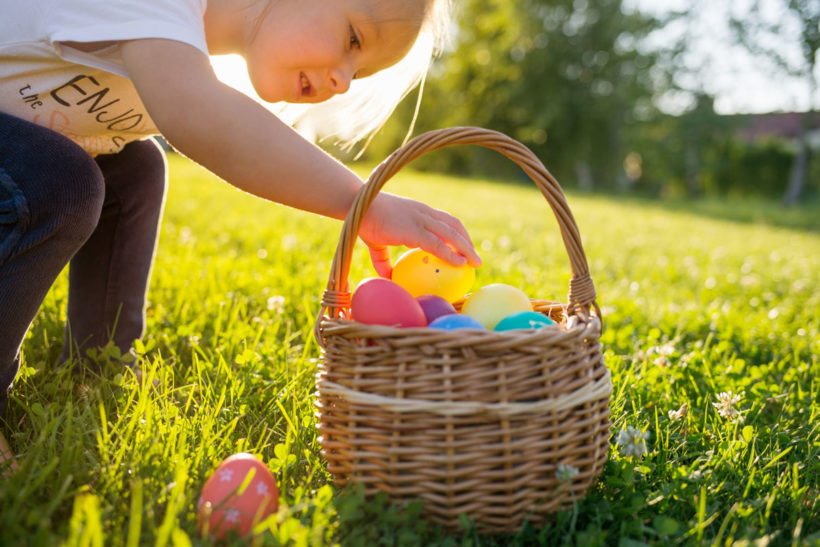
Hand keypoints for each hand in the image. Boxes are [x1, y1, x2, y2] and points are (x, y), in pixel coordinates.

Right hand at [359, 192, 481, 277]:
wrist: (354, 204)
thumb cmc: (363, 220)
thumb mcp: (376, 241)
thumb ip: (383, 259)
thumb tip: (387, 277)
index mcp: (417, 211)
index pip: (444, 219)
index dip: (457, 233)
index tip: (464, 247)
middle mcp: (423, 213)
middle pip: (453, 225)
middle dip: (467, 241)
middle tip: (475, 259)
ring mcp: (420, 220)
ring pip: (451, 234)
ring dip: (466, 248)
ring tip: (476, 264)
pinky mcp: (413, 230)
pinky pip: (437, 244)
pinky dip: (451, 254)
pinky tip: (459, 264)